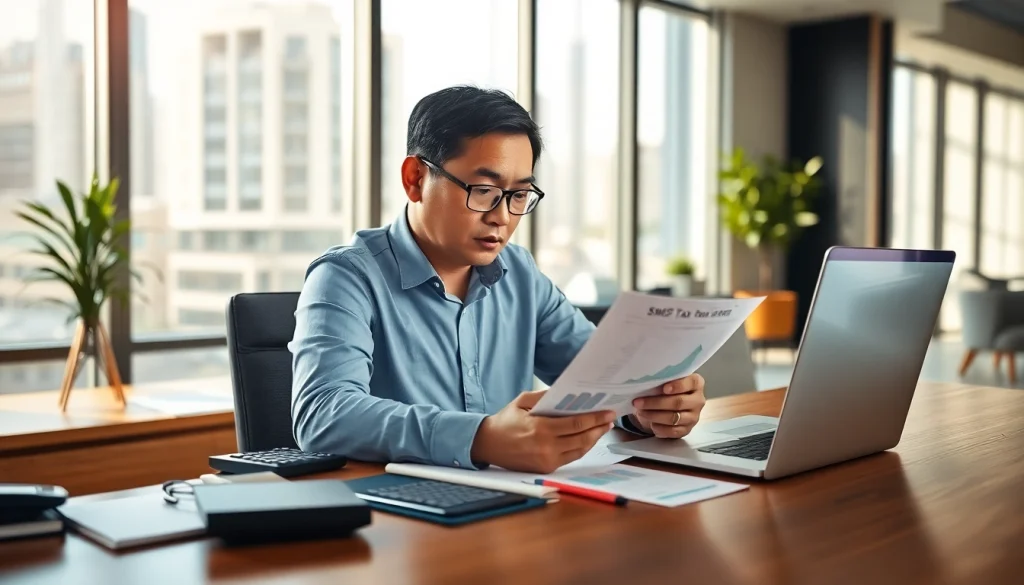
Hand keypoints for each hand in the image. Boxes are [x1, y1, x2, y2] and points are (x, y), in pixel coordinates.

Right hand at [471, 390, 615, 473]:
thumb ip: (545, 397)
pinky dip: (582, 448)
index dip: (595, 418)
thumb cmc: (505, 420)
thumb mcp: (522, 401)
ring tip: (603, 429)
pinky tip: (588, 439)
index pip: (577, 424)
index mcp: (541, 428)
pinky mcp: (546, 468)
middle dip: (599, 428)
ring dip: (594, 439)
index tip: (607, 412)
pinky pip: (571, 458)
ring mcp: (547, 460)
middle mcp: (546, 446)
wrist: (488, 444)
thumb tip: (567, 394)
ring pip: (579, 450)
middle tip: (610, 419)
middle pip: (582, 438)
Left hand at [630, 374, 705, 438]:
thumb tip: (644, 383)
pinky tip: (651, 425)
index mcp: (696, 383)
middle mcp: (698, 400)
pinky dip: (661, 428)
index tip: (664, 388)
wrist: (667, 406)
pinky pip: (674, 431)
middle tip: (638, 402)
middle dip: (656, 403)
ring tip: (640, 412)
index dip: (678, 385)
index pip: (691, 382)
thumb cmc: (665, 389)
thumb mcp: (665, 381)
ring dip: (654, 416)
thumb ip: (662, 380)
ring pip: (674, 418)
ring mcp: (694, 416)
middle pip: (678, 402)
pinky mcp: (687, 429)